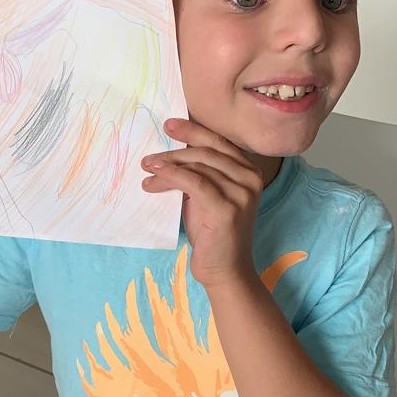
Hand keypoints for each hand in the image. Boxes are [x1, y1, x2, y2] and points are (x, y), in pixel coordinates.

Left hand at [141, 119, 262, 288]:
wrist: (226, 271)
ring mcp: (242, 193)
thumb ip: (198, 175)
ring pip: (198, 165)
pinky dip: (171, 176)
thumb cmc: (213, 235)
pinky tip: (155, 179)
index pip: (219, 142)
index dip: (193, 131)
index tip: (169, 126)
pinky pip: (194, 183)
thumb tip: (168, 155)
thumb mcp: (206, 197)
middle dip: (175, 148)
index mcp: (248, 172)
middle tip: (148, 155)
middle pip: (208, 150)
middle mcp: (250, 179)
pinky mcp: (227, 208)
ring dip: (167, 165)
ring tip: (147, 170)